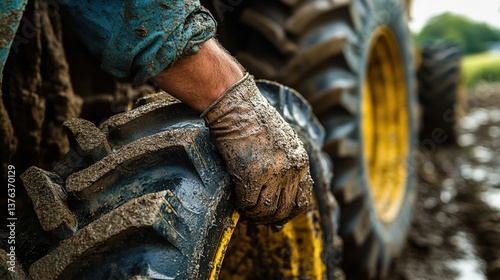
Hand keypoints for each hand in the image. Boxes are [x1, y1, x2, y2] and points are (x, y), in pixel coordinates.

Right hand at [202, 74, 312, 224]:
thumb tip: (279, 192)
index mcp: (301, 161)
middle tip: (257, 216)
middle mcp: (291, 169)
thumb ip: (286, 165)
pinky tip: (237, 200)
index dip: (288, 213)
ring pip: (266, 210)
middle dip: (270, 217)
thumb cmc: (255, 120)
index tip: (276, 216)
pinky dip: (242, 207)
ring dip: (255, 214)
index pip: (302, 200)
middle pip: (284, 209)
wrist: (238, 107)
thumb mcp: (283, 141)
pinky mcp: (252, 175)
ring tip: (246, 208)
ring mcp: (273, 173)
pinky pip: (248, 204)